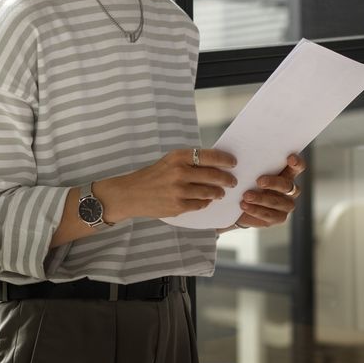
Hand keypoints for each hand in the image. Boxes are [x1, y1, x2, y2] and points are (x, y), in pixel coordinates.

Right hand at [99, 147, 237, 223]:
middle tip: (232, 181)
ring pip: (209, 192)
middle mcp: (180, 172)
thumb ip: (191, 161)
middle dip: (227, 179)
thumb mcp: (170, 161)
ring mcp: (179, 191)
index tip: (233, 163)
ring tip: (221, 192)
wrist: (130, 194)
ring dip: (218, 192)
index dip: (225, 160)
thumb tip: (217, 163)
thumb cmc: (153, 176)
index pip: (210, 156)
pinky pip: (200, 205)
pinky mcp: (178, 206)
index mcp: (179, 157)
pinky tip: (206, 200)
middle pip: (213, 175)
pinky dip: (205, 202)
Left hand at [233, 153, 306, 228]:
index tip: (290, 158)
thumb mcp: (254, 173)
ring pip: (276, 202)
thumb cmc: (251, 183)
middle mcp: (291, 190)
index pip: (298, 167)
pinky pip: (269, 215)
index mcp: (288, 174)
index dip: (297, 163)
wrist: (243, 206)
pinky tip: (244, 206)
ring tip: (246, 196)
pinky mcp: (279, 218)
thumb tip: (249, 158)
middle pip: (286, 185)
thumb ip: (257, 167)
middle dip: (273, 183)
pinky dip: (255, 210)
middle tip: (259, 181)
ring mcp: (286, 205)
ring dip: (260, 199)